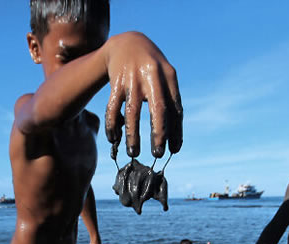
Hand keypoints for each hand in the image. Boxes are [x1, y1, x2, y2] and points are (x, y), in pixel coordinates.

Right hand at [104, 32, 182, 158]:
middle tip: (158, 154)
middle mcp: (152, 77)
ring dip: (133, 135)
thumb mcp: (164, 77)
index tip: (174, 150)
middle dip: (159, 134)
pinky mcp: (116, 83)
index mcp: (168, 77)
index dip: (176, 131)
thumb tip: (172, 136)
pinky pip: (113, 108)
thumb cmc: (151, 68)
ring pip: (133, 112)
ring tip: (133, 153)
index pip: (175, 109)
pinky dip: (112, 125)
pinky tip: (113, 139)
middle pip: (158, 109)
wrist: (127, 43)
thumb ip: (170, 101)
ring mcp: (133, 79)